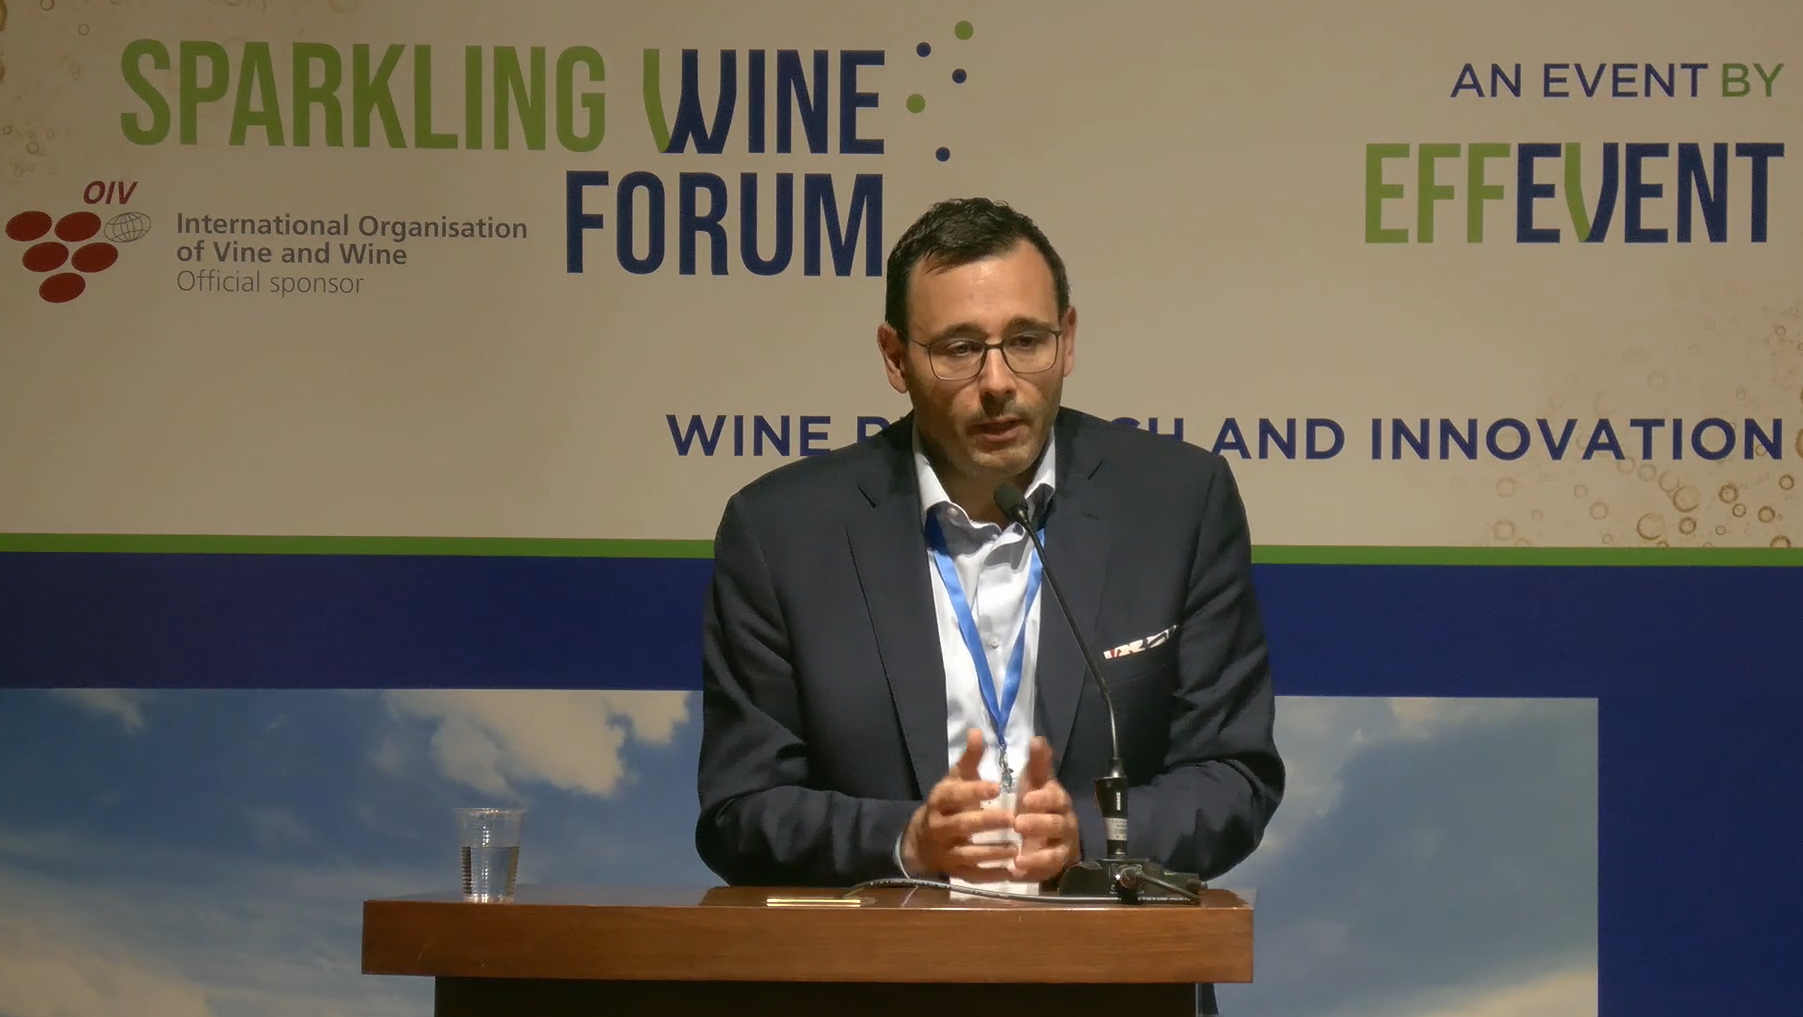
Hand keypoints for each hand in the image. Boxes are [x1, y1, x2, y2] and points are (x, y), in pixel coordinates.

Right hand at [901, 729, 1020, 880]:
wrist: (922, 841)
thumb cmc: (947, 804)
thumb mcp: (955, 779)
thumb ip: (970, 759)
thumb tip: (978, 731)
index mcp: (940, 800)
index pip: (955, 795)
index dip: (975, 792)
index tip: (998, 787)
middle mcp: (940, 827)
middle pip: (963, 825)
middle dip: (987, 823)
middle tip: (1013, 818)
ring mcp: (947, 852)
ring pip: (969, 854)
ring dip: (992, 852)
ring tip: (1016, 847)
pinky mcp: (956, 872)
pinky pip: (974, 876)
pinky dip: (993, 876)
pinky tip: (1012, 871)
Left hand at [1008, 736, 1080, 881]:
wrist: (1039, 830)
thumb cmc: (1034, 801)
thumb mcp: (1033, 781)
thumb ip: (1037, 763)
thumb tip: (1037, 738)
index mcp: (1059, 801)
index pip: (1057, 798)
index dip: (1044, 799)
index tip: (1026, 798)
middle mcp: (1065, 824)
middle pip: (1058, 825)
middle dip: (1039, 825)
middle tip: (1018, 824)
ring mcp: (1061, 847)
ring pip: (1055, 853)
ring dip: (1037, 856)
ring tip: (1017, 859)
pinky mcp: (1053, 866)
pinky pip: (1046, 872)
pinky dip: (1032, 873)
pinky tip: (1015, 873)